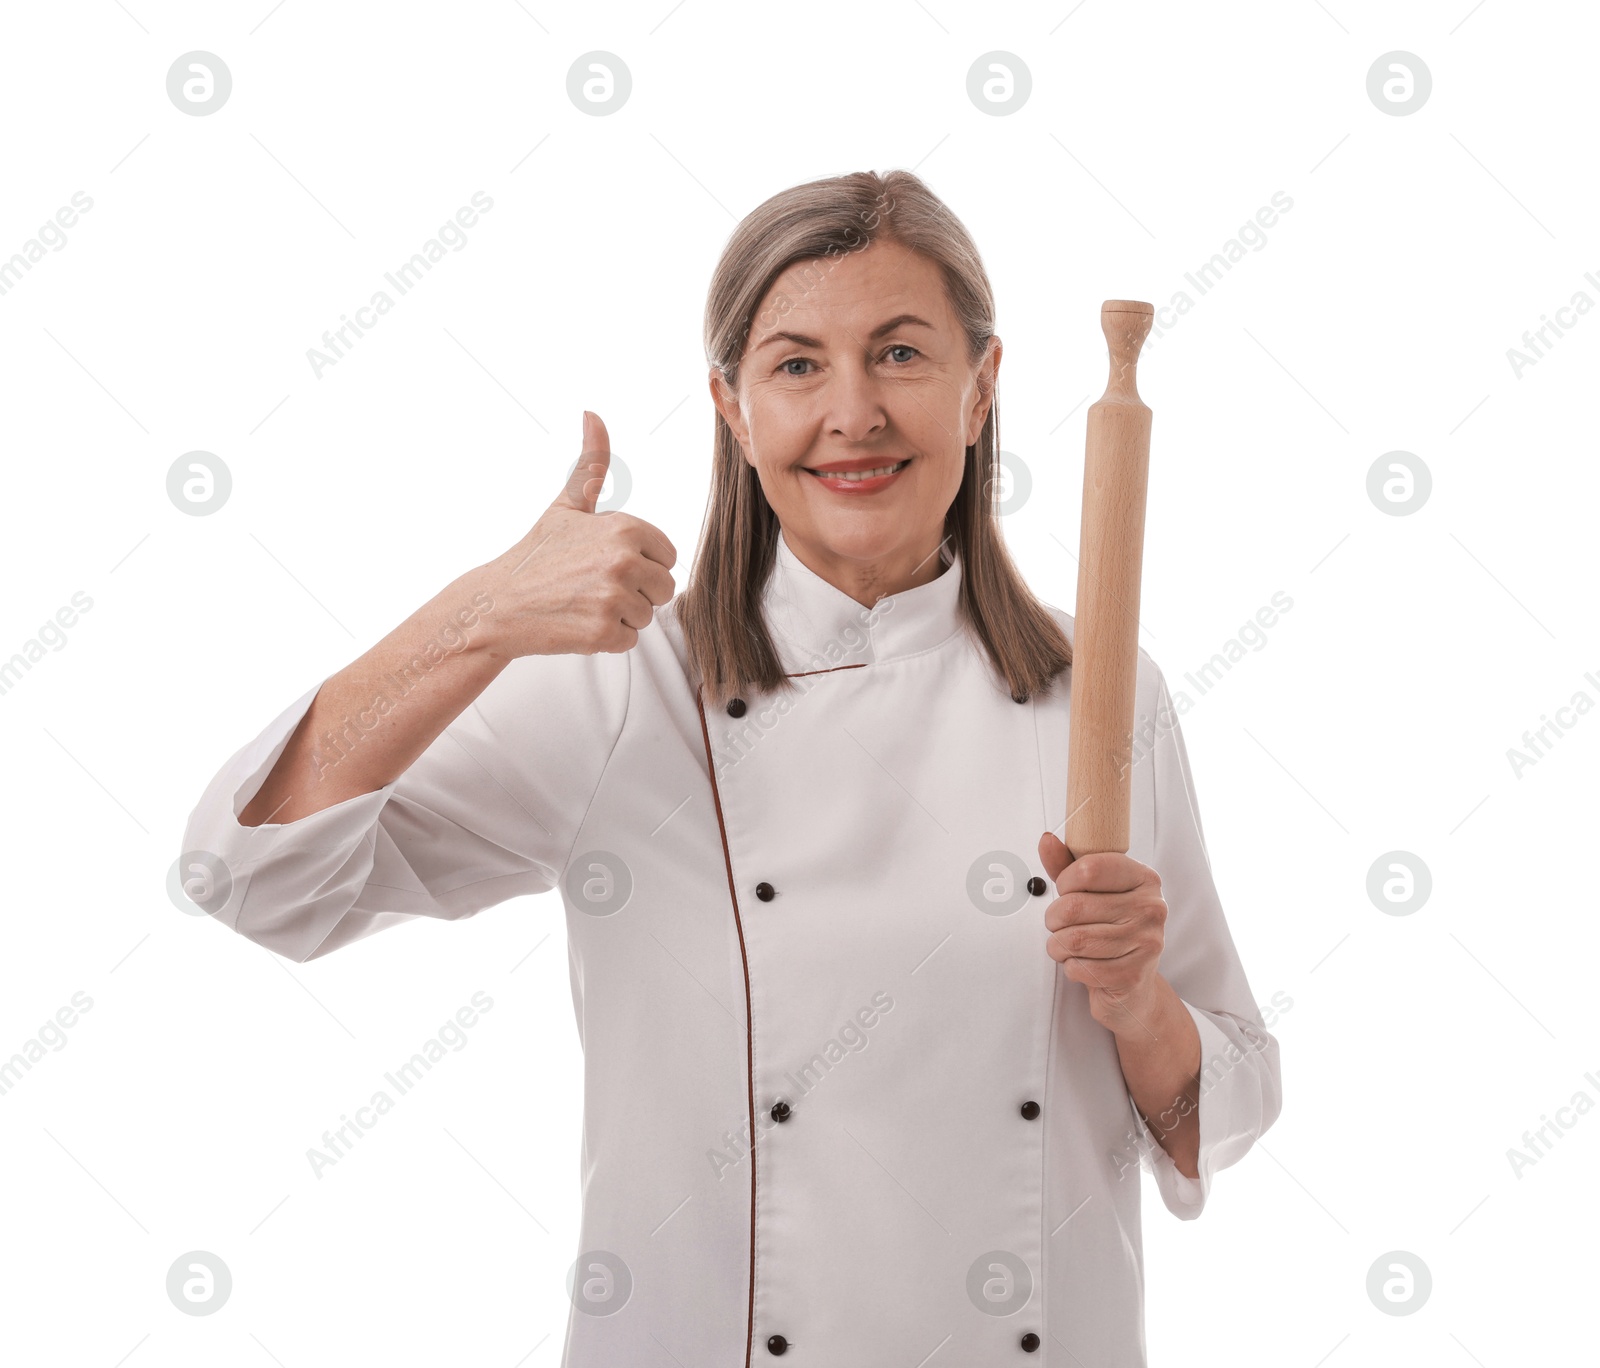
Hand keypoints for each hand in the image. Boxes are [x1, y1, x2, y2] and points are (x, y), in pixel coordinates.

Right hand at [476, 411, 677, 658]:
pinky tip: (578, 622)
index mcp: (625, 528)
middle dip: (635, 592)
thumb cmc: (537, 554)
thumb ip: (592, 464)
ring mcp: (613, 598)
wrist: (499, 603)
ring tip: (583, 603)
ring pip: (647, 615)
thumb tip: (593, 415)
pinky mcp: (602, 633)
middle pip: (664, 588)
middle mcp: (623, 561)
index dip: (641, 563)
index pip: (668, 557)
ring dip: (620, 615)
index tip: (606, 563)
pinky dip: (607, 638)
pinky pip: (629, 640)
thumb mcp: (568, 506)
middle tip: (593, 586)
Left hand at [1038, 833, 1168, 1035]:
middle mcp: (1152, 907)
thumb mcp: (1090, 891)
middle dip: (1053, 919)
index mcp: (1144, 878)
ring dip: (1058, 945)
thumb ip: (1066, 864)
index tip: (1066, 892)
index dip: (1064, 882)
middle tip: (1058, 925)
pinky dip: (1071, 968)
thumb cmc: (1109, 929)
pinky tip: (1084, 964)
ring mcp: (1147, 942)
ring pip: (1074, 939)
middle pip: (1074, 906)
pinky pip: (1081, 968)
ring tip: (1067, 946)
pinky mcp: (1134, 974)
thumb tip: (1047, 841)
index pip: (1088, 868)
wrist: (1133, 985)